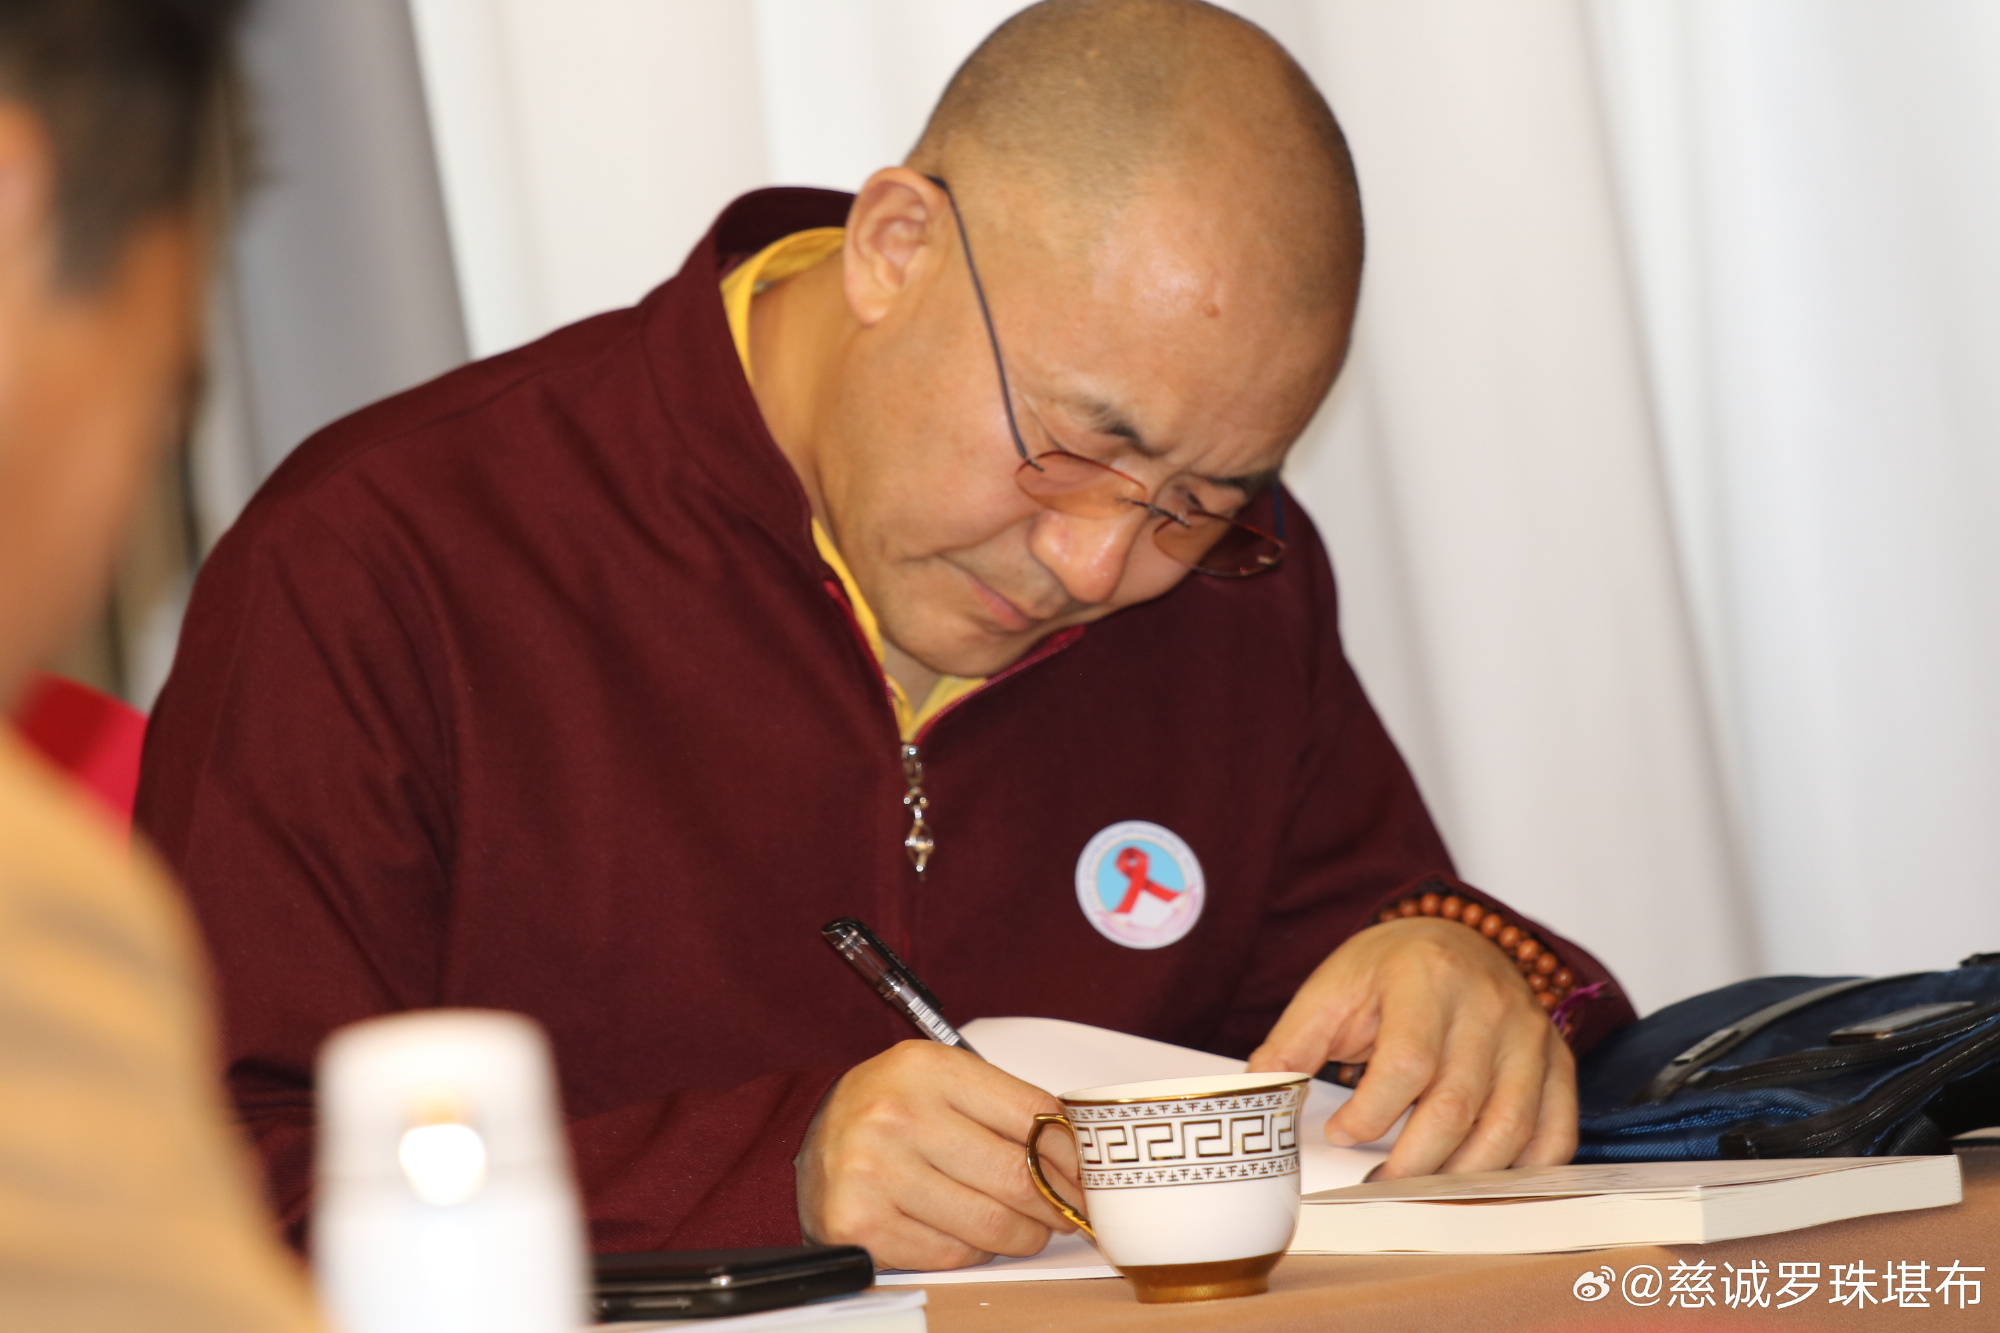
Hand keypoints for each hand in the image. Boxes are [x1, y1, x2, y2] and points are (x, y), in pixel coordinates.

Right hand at [796, 1041, 1081, 1269]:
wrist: (809, 1134)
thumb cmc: (894, 1107)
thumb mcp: (945, 1081)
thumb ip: (1007, 1108)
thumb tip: (1082, 1157)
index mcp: (928, 1068)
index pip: (1032, 1118)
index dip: (1075, 1157)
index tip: (1092, 1179)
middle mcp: (897, 1116)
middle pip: (1017, 1178)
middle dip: (1056, 1205)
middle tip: (1067, 1214)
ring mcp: (874, 1173)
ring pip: (990, 1226)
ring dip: (1022, 1235)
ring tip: (1024, 1228)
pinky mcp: (859, 1225)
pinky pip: (950, 1255)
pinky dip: (973, 1252)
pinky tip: (968, 1235)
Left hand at [1245, 917, 1576, 1178]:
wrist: (1450, 937)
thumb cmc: (1387, 970)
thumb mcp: (1330, 989)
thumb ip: (1292, 1043)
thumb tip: (1256, 1095)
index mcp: (1427, 976)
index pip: (1407, 1063)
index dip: (1370, 1114)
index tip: (1338, 1134)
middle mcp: (1489, 1003)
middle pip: (1456, 1105)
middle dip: (1412, 1162)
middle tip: (1376, 1184)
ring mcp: (1530, 1033)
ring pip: (1508, 1127)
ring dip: (1461, 1175)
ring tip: (1418, 1187)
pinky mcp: (1556, 1059)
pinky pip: (1554, 1130)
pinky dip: (1523, 1168)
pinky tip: (1480, 1179)